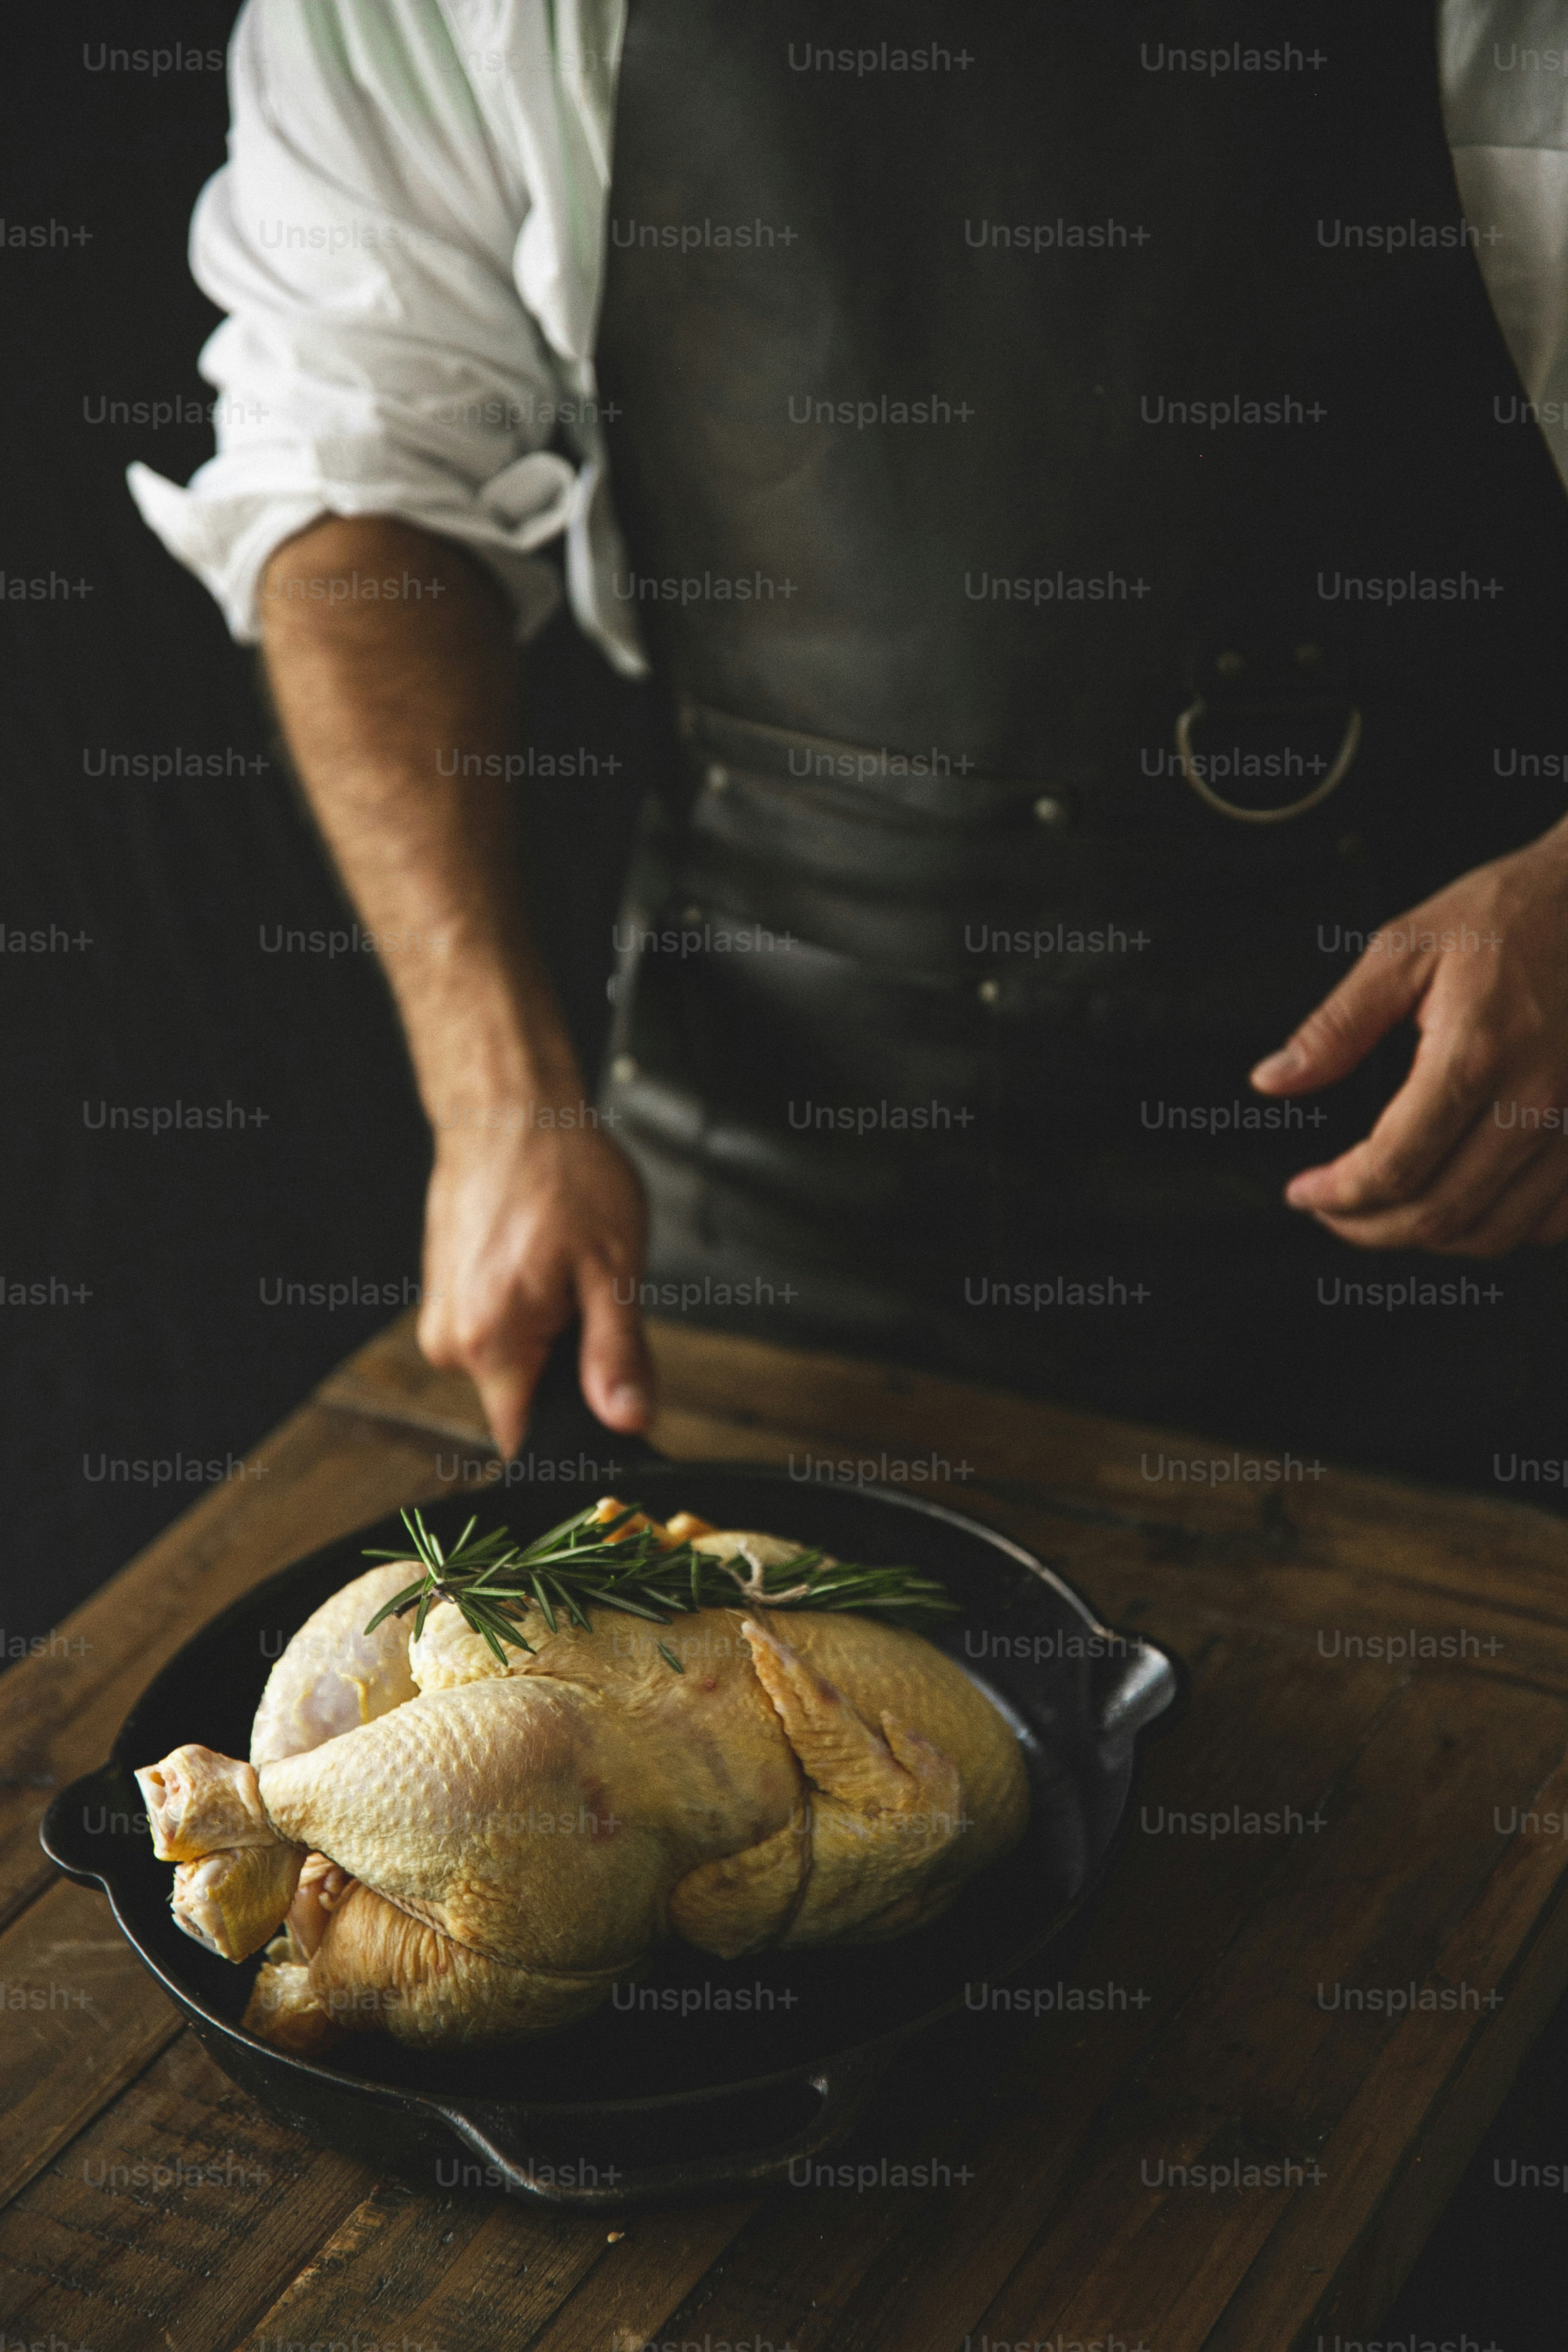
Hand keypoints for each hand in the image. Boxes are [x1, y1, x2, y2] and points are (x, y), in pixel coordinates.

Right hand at [417, 1116, 653, 1454]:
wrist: (507, 1107)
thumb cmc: (562, 1172)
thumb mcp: (613, 1268)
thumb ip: (617, 1355)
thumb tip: (626, 1420)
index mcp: (489, 1341)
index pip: (527, 1438)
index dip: (575, 1429)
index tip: (603, 1392)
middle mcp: (449, 1340)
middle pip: (523, 1398)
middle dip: (568, 1369)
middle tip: (591, 1300)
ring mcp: (438, 1315)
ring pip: (510, 1362)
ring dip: (547, 1334)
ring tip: (563, 1269)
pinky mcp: (441, 1293)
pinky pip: (493, 1329)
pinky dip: (525, 1309)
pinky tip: (540, 1260)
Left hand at [1249, 823, 1567, 1254]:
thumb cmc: (1508, 913)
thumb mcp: (1406, 947)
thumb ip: (1337, 1025)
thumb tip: (1273, 1079)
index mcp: (1474, 1055)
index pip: (1393, 1165)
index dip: (1336, 1195)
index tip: (1303, 1193)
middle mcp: (1533, 1101)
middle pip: (1441, 1214)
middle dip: (1369, 1229)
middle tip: (1330, 1211)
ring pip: (1497, 1232)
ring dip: (1429, 1238)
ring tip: (1384, 1214)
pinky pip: (1554, 1220)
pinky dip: (1502, 1230)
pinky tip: (1465, 1204)